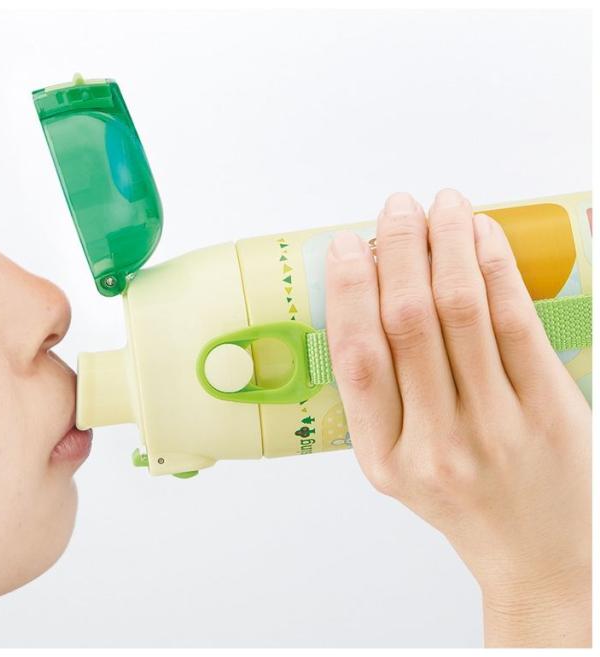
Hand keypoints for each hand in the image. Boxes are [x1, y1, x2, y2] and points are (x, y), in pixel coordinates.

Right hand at [325, 188, 590, 646]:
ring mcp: (494, 427)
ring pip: (461, 311)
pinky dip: (495, 268)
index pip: (356, 358)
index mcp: (384, 456)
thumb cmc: (462, 500)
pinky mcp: (547, 410)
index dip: (349, 292)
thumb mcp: (398, 465)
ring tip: (442, 207)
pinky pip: (515, 322)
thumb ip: (379, 394)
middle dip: (398, 250)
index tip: (346, 247)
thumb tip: (367, 299)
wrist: (536, 553)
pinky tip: (482, 237)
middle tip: (396, 209)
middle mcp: (434, 443)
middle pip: (407, 322)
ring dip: (447, 246)